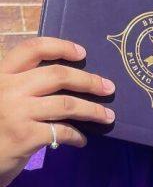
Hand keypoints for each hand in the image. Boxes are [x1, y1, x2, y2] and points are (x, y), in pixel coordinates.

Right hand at [0, 37, 114, 186]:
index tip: (82, 52)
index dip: (60, 47)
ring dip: (93, 111)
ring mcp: (16, 112)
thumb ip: (25, 86)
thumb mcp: (3, 97)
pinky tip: (81, 140)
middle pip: (57, 75)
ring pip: (66, 104)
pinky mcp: (25, 136)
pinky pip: (62, 131)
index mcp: (2, 74)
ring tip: (107, 116)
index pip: (32, 49)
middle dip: (88, 81)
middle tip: (108, 88)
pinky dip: (77, 136)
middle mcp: (7, 88)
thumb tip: (70, 81)